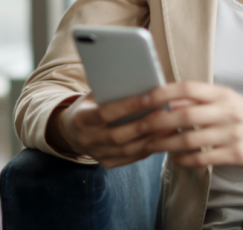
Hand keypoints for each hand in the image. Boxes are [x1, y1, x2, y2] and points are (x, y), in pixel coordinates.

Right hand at [46, 91, 172, 167]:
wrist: (72, 130)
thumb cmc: (90, 105)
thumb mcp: (93, 95)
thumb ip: (112, 90)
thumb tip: (142, 79)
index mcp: (82, 118)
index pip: (106, 112)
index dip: (128, 105)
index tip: (150, 96)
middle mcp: (88, 139)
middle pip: (119, 135)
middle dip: (145, 124)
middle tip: (166, 112)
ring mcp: (97, 154)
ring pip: (127, 150)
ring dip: (151, 138)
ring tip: (170, 126)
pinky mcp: (107, 163)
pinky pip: (131, 158)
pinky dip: (148, 149)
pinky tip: (162, 138)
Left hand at [137, 81, 242, 167]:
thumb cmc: (242, 114)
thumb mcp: (223, 99)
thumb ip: (197, 99)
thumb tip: (168, 101)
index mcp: (221, 93)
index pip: (187, 88)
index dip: (163, 92)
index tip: (143, 99)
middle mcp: (227, 111)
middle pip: (185, 116)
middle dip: (158, 122)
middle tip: (139, 127)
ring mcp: (232, 134)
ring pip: (190, 140)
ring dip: (166, 144)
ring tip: (151, 145)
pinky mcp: (236, 155)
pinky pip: (203, 159)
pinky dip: (185, 160)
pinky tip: (174, 158)